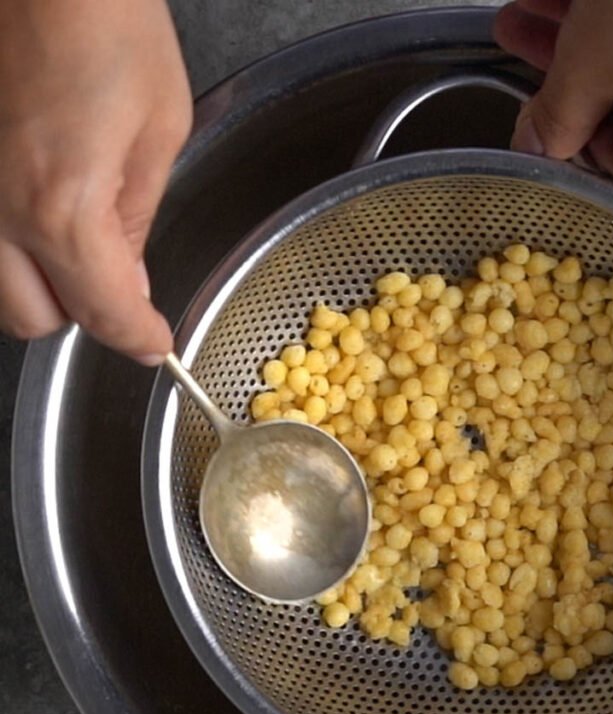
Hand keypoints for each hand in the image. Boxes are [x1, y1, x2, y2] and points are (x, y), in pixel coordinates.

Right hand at [0, 0, 191, 362]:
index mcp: (62, 206)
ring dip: (37, 282)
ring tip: (75, 236)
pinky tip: (34, 203)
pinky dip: (7, 240)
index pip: (104, 313)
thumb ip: (137, 217)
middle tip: (118, 281)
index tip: (157, 341)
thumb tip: (130, 280)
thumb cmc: (100, 16)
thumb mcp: (157, 127)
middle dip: (82, 313)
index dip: (140, 337)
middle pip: (32, 319)